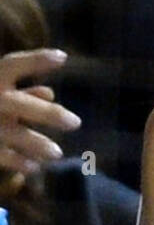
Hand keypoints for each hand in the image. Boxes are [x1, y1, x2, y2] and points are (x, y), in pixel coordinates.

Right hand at [0, 49, 80, 192]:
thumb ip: (21, 92)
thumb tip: (50, 93)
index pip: (12, 65)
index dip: (36, 60)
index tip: (63, 57)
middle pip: (19, 104)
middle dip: (47, 113)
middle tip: (76, 123)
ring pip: (11, 133)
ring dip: (35, 143)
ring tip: (57, 153)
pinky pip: (0, 154)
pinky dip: (17, 161)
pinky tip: (34, 167)